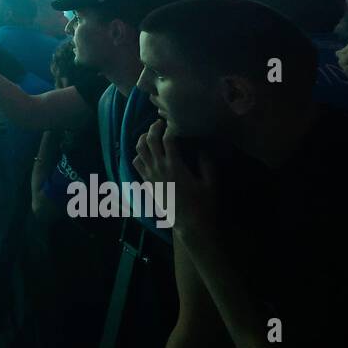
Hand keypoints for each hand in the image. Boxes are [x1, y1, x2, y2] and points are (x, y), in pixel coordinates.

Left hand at [132, 119, 219, 245]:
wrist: (190, 226)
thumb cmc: (203, 205)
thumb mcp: (211, 183)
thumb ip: (207, 163)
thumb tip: (202, 146)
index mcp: (175, 167)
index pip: (167, 139)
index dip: (171, 127)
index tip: (176, 122)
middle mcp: (159, 169)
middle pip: (149, 140)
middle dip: (153, 127)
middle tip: (161, 122)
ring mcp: (150, 176)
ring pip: (139, 150)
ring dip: (143, 138)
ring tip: (152, 134)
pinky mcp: (147, 183)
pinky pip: (136, 163)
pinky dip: (139, 153)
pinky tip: (148, 152)